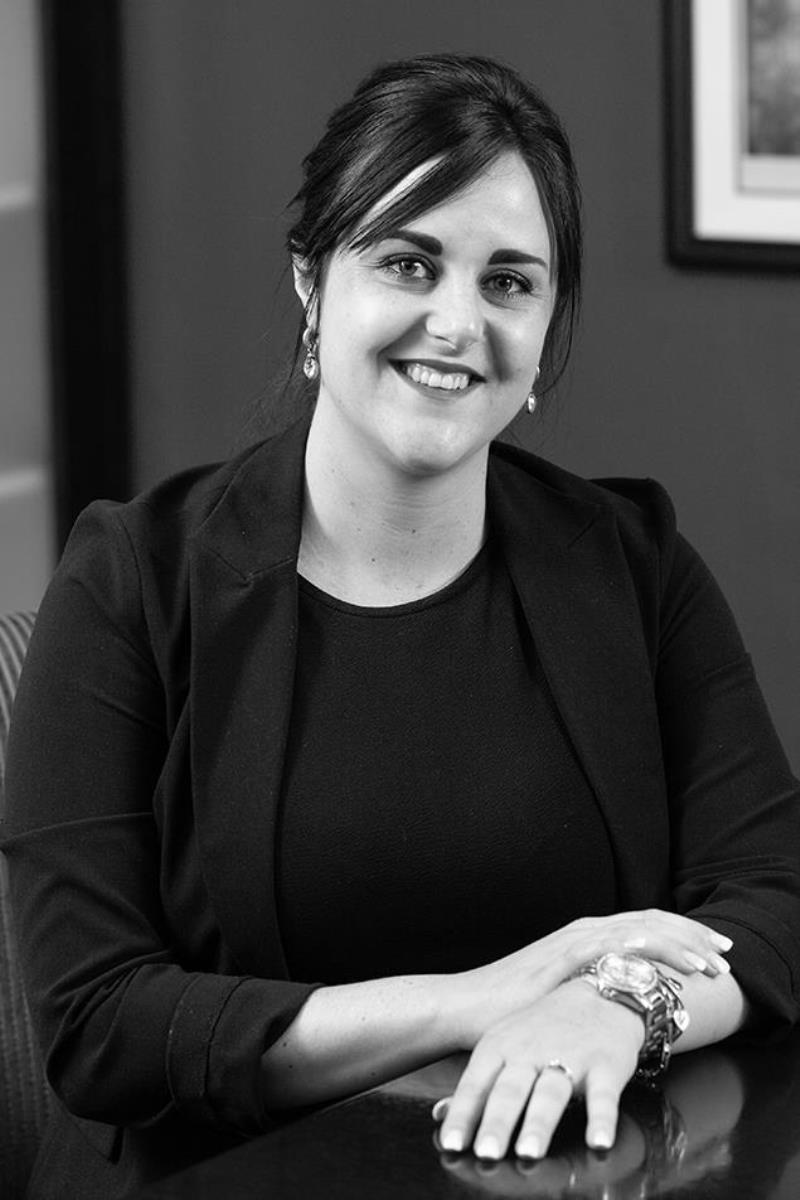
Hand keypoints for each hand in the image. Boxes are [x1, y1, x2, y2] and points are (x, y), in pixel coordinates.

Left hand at [436, 978, 645, 1160]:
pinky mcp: (605, 1064)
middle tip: (486, 1154)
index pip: (477, 1084)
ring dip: (538, 1124)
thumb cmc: (543, 1028)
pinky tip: (598, 1143)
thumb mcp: (504, 1045)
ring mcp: (570, 1056)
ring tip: (528, 1153)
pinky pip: (603, 1095)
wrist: (600, 993)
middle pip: (510, 1090)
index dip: (463, 1114)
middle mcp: (531, 1051)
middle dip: (497, 1123)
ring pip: (550, 1093)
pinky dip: (601, 1120)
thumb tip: (439, 1114)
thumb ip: (477, 1084)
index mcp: (501, 1047)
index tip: (450, 1144)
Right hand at [449, 910, 730, 1044]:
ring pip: (642, 930)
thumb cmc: (507, 1011)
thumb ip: (585, 992)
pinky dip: (653, 952)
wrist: (464, 1007)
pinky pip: (619, 948)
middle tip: (726, 955)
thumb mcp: (557, 998)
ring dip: (683, 945)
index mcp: (583, 937)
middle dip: (693, 936)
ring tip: (712, 964)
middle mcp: (583, 931)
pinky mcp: (564, 958)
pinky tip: (676, 965)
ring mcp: (574, 941)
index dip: (682, 935)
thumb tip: (615, 1006)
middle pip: (651, 921)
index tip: (714, 953)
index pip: (643, 925)